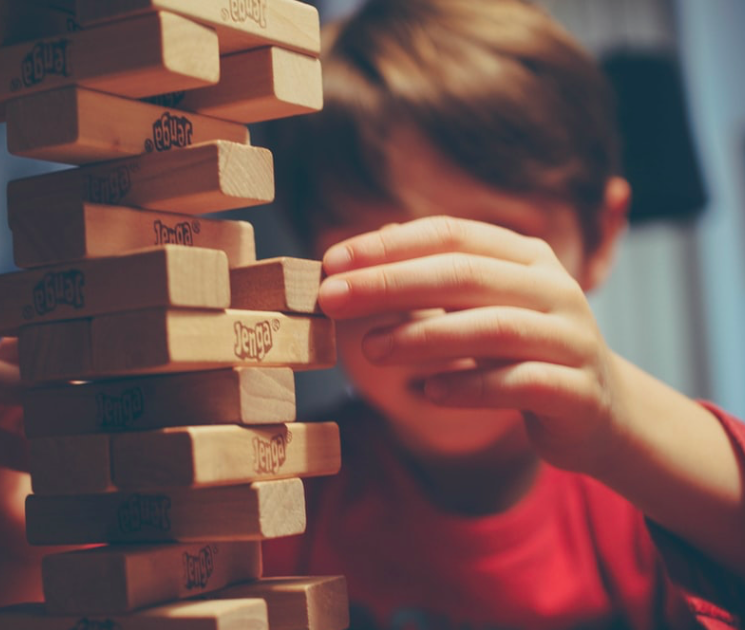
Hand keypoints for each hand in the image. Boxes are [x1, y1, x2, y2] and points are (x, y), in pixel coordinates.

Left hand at [317, 216, 624, 473]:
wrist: (601, 414)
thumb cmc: (523, 353)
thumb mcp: (483, 306)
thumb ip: (437, 277)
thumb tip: (371, 245)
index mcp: (527, 257)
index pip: (450, 234)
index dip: (388, 245)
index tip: (330, 261)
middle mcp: (554, 288)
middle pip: (465, 274)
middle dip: (390, 283)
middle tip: (332, 298)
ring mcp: (571, 339)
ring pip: (492, 328)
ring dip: (422, 336)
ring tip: (370, 349)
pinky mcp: (577, 391)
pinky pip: (518, 384)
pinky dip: (468, 386)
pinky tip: (427, 393)